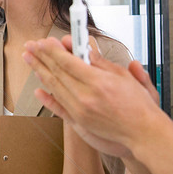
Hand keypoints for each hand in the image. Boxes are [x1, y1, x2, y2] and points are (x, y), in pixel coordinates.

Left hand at [22, 35, 161, 156]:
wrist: (143, 132)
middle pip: (57, 73)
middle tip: (30, 46)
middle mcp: (85, 97)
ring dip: (40, 71)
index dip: (53, 50)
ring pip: (55, 87)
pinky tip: (37, 88)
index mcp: (97, 82)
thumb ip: (100, 63)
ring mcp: (80, 111)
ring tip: (29, 59)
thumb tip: (85, 50)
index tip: (43, 41)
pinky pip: (58, 107)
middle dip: (41, 57)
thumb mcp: (122, 76)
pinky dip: (47, 97)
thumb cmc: (138, 104)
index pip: (68, 62)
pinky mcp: (79, 122)